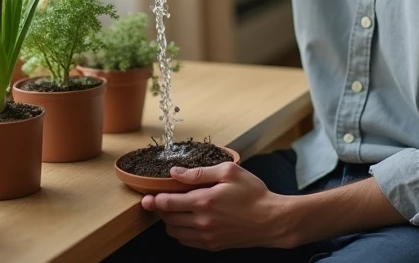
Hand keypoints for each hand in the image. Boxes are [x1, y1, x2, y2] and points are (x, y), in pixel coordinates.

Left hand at [140, 161, 294, 251]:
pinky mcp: (213, 245)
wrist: (271, 220)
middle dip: (160, 209)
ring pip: (175, 232)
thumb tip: (174, 172)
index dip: (153, 200)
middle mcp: (202, 222)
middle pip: (168, 218)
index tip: (147, 197)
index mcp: (203, 201)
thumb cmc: (253, 193)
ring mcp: (207, 236)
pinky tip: (188, 221)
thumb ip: (199, 173)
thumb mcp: (229, 172)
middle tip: (160, 200)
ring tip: (176, 210)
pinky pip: (187, 242)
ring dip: (170, 221)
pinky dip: (182, 232)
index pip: (167, 203)